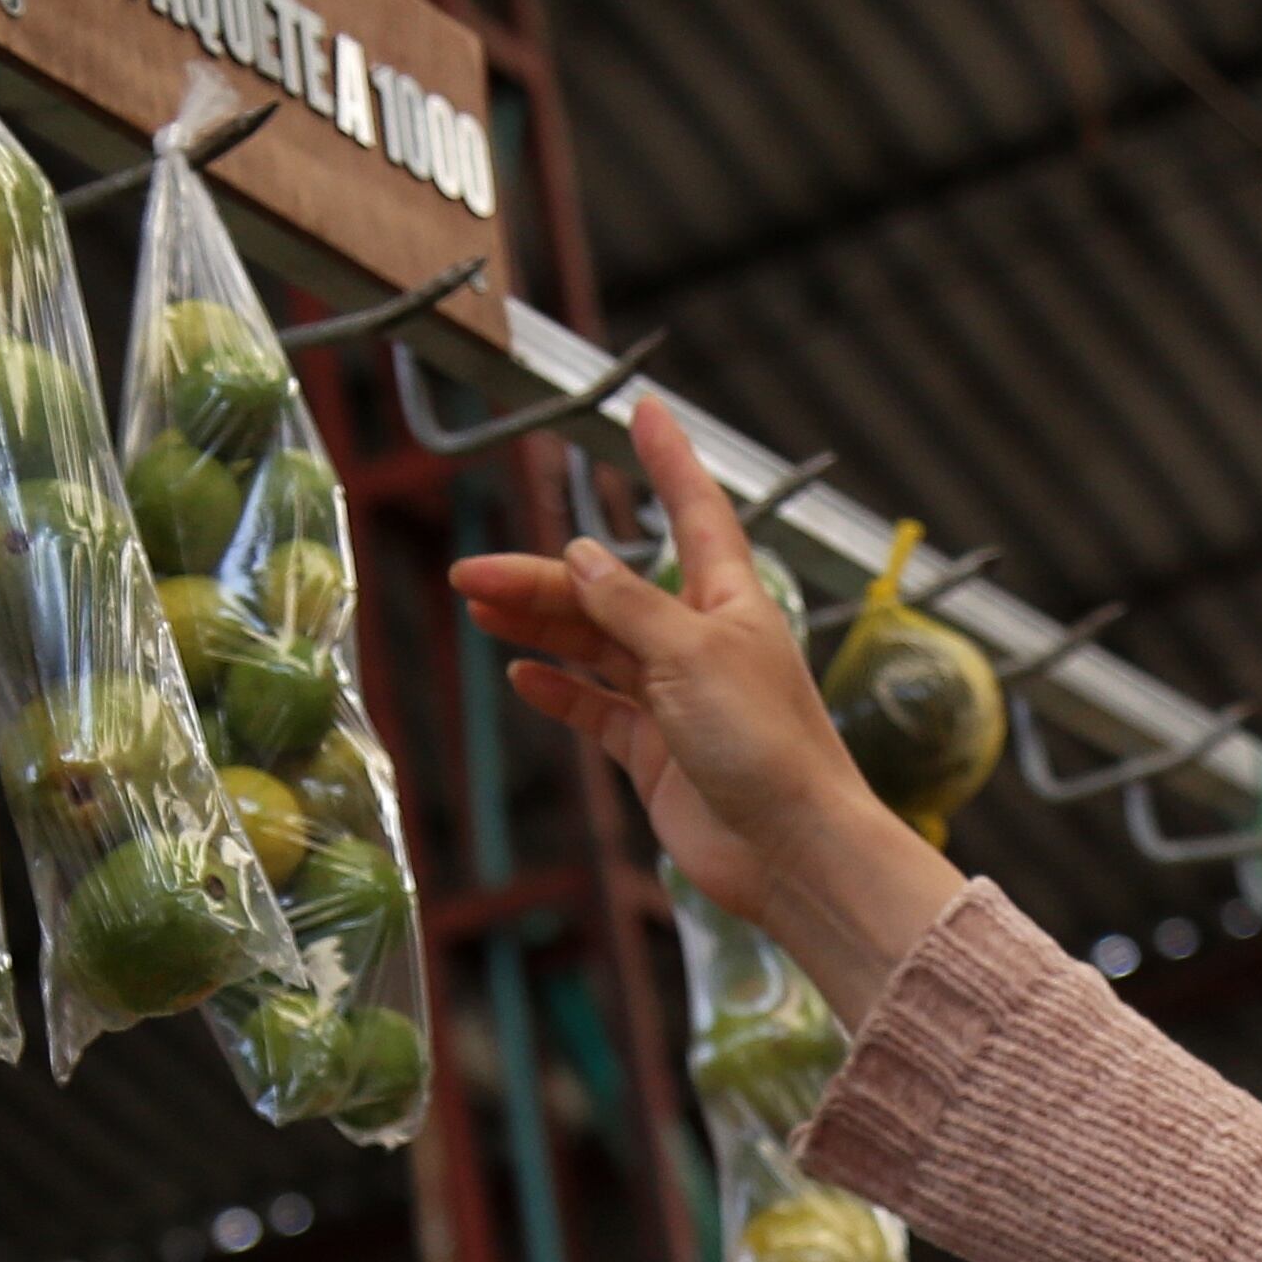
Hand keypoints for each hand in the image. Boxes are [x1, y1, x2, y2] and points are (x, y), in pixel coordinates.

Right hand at [450, 401, 960, 1021]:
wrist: (790, 851)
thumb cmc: (765, 745)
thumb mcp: (691, 657)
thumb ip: (630, 607)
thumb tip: (582, 555)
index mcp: (730, 602)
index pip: (695, 511)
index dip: (668, 460)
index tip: (646, 410)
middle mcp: (702, 643)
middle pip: (612, 591)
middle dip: (544, 577)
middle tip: (471, 572)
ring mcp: (677, 700)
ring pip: (596, 647)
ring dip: (540, 626)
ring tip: (479, 609)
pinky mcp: (658, 755)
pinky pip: (598, 710)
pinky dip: (560, 691)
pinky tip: (521, 675)